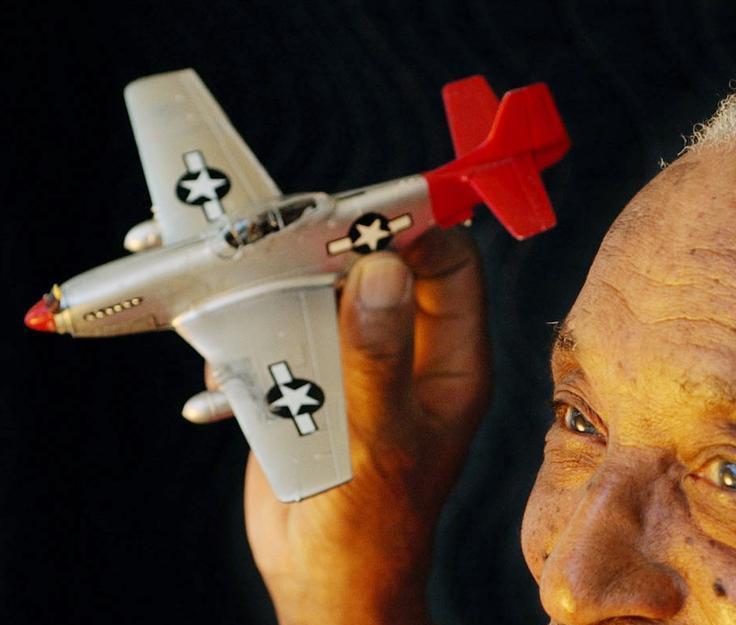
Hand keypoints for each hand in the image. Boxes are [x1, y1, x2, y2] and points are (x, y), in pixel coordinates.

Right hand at [241, 229, 490, 624]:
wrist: (322, 580)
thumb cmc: (371, 525)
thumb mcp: (380, 437)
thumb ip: (379, 355)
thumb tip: (382, 269)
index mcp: (451, 360)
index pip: (451, 265)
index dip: (415, 229)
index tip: (359, 215)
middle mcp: (408, 349)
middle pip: (378, 266)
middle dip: (330, 246)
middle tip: (276, 231)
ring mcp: (355, 361)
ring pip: (322, 294)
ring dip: (276, 287)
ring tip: (226, 279)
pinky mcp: (308, 378)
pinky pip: (280, 332)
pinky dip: (248, 336)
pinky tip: (223, 369)